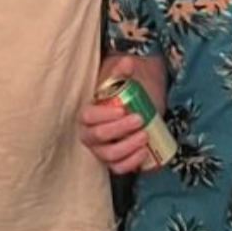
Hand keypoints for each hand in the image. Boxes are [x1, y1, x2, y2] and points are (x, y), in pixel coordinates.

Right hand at [79, 52, 167, 174]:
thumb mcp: (121, 80)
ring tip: (144, 136)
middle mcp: (89, 134)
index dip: (103, 115)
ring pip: (108, 155)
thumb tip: (128, 62)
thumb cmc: (123, 95)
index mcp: (87, 114)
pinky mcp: (114, 161)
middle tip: (139, 119)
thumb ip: (122, 70)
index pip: (87, 116)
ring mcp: (101, 150)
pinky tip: (144, 152)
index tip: (122, 110)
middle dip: (120, 129)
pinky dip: (130, 163)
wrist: (134, 107)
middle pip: (98, 136)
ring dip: (127, 147)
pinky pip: (118, 168)